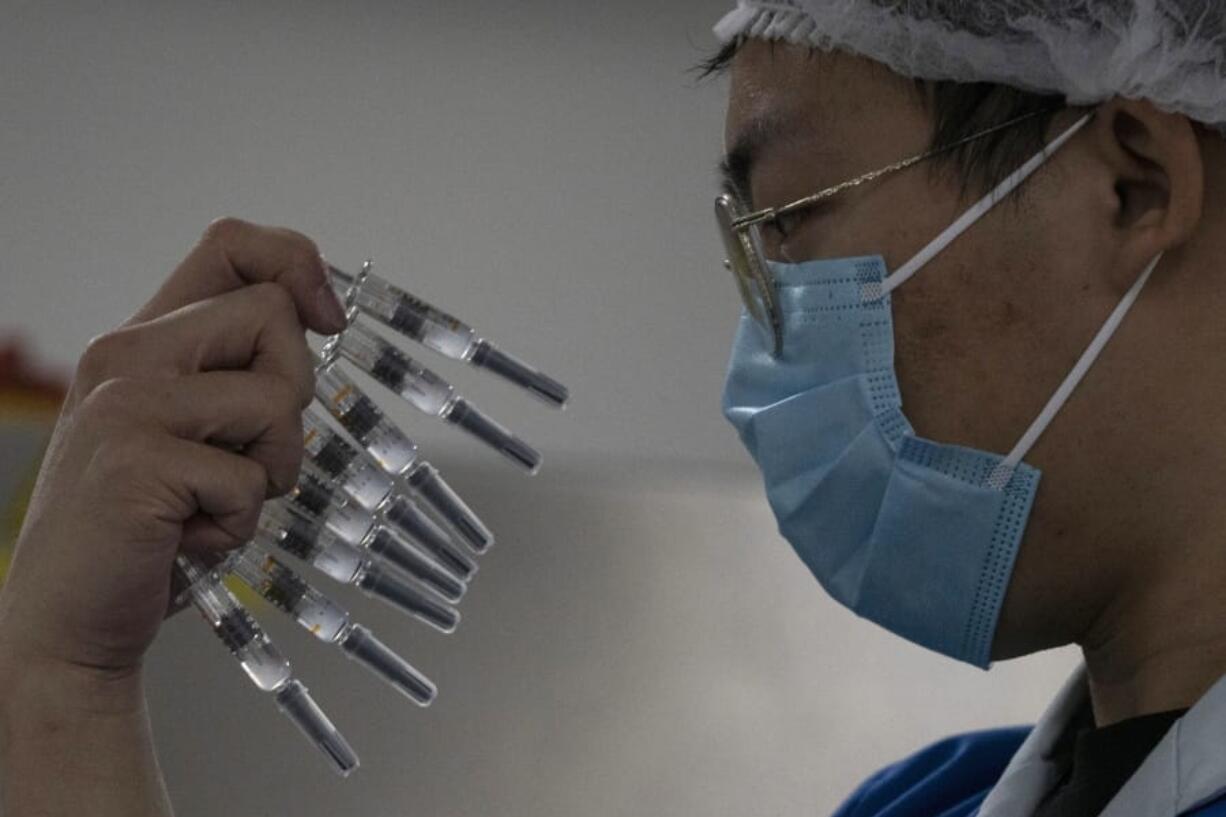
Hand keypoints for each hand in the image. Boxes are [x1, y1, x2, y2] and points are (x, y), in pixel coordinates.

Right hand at [0, 217, 348, 682]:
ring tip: (213, 503)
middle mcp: (126, 355)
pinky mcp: (135, 462)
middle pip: (275, 316)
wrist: (67, 621)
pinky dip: (239, 522)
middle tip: (248, 457)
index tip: (329, 318)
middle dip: (293, 397)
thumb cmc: (149, 526)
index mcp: (143, 339)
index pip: (231, 245)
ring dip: (271, 470)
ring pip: (275, 399)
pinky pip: (250, 479)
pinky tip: (188, 539)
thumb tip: (321, 315)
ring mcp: (125, 405)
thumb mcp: (192, 430)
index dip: (298, 264)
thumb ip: (235, 370)